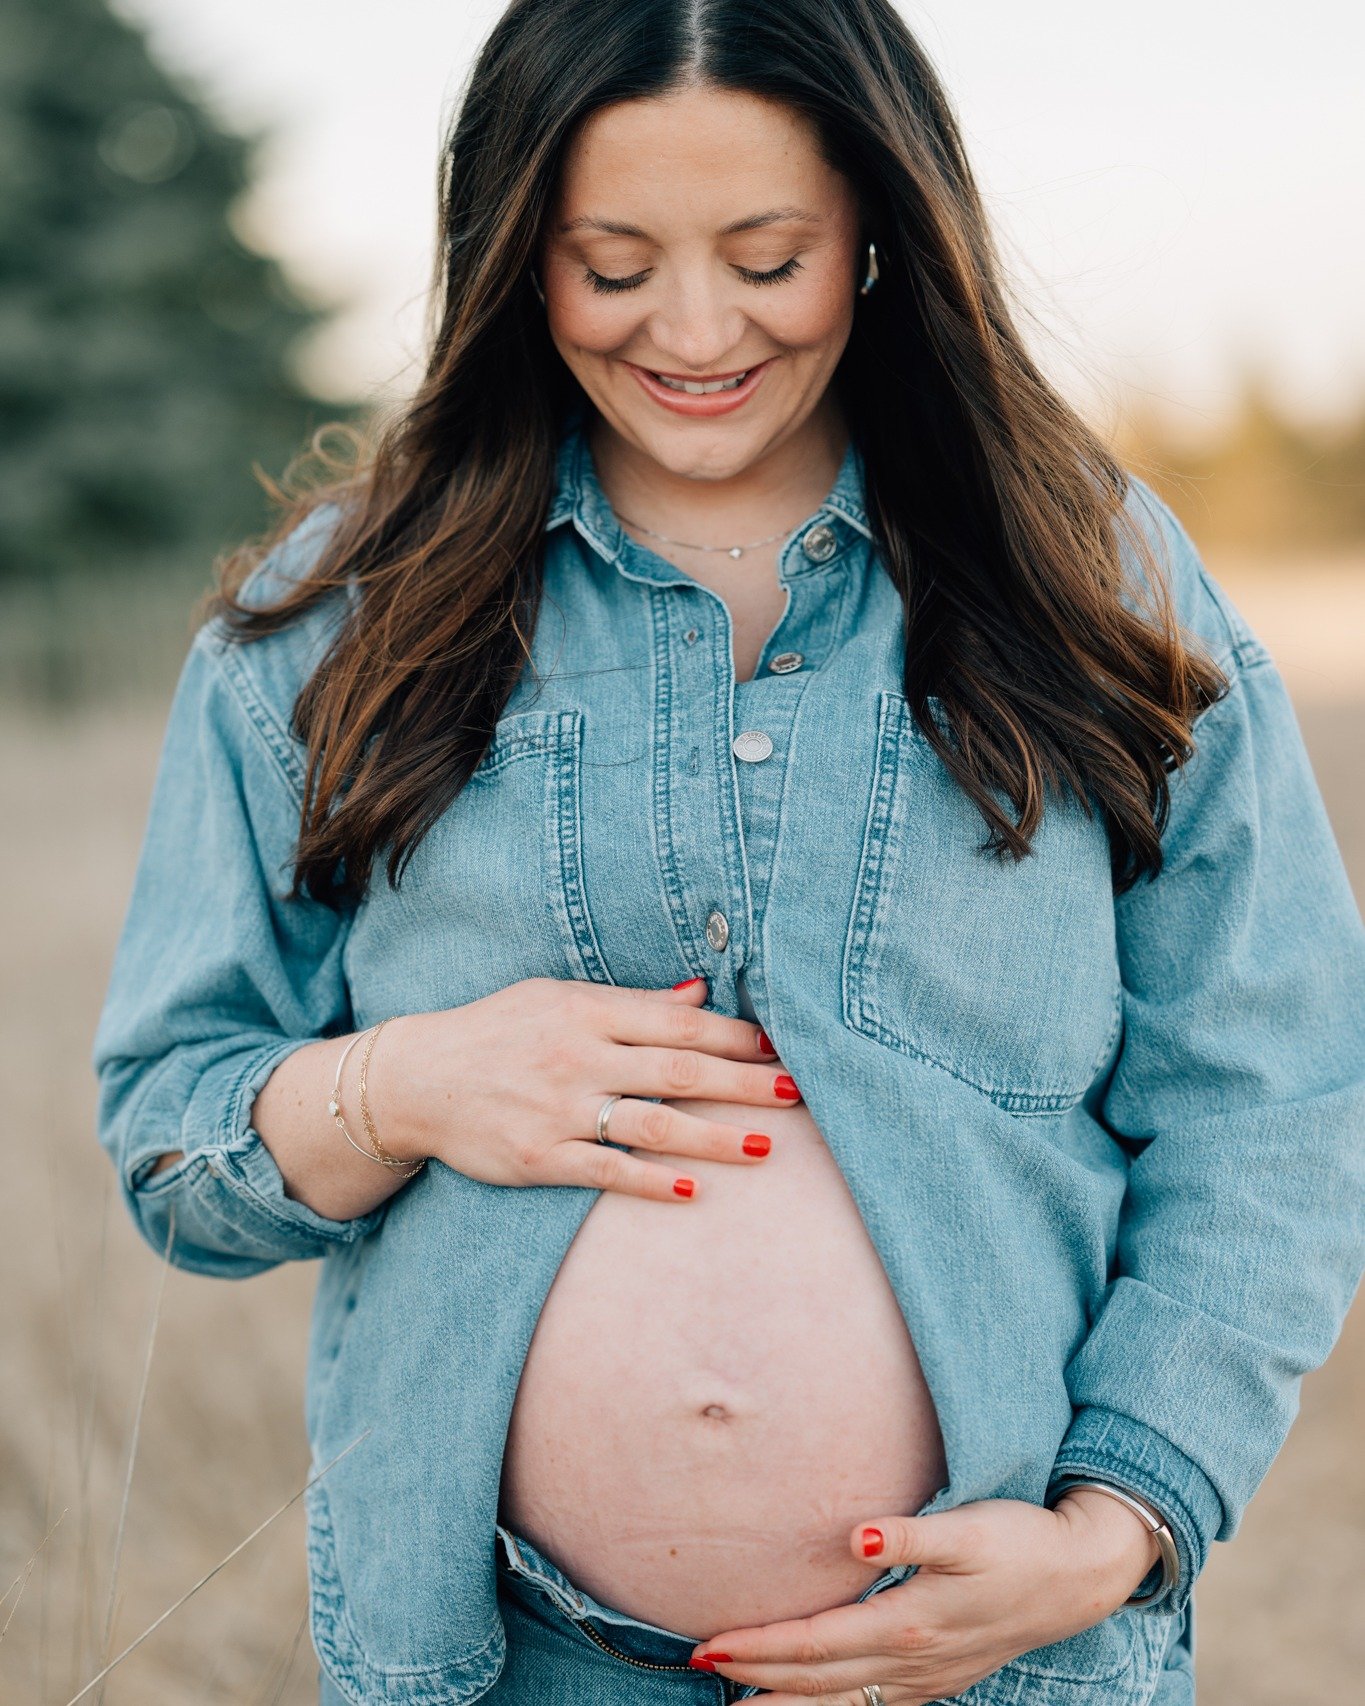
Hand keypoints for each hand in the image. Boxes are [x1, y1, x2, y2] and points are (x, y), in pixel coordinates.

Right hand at [366, 975, 801, 1202]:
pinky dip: (651, 1181)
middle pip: (678, 1071)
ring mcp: (558, 1110)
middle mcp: (577, 1057)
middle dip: (743, 1082)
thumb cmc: (496, 1031)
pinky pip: (605, 1171)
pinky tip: (693, 1189)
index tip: (779, 1047)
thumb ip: (629, 1004)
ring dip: (715, 1137)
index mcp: (586, 1010)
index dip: (734, 1036)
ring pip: (653, 1125)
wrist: (417, 1080)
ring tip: (768, 1146)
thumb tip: (700, 997)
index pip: (677, 1023)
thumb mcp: (555, 998)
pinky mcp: (539, 1158)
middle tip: (797, 1093)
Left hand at [685, 1491, 1161, 1703]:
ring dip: (788, 1704)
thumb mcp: (971, 1530)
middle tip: (699, 1668)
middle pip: (818, 1680)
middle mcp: (912, 1660)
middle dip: (756, 1678)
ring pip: (842, 1702)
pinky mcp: (940, 1677)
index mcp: (910, 1623)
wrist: (1081, 1576)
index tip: (709, 1645)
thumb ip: (912, 1535)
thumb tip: (859, 1532)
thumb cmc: (1022, 1541)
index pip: (815, 1644)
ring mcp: (927, 1676)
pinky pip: (872, 1705)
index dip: (759, 1648)